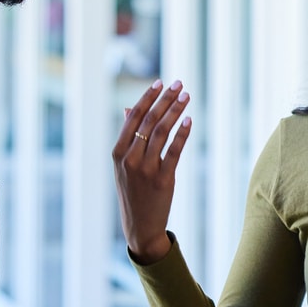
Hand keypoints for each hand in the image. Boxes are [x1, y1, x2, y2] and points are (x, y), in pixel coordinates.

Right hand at [112, 79, 192, 264]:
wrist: (139, 225)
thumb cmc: (132, 191)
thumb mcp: (123, 164)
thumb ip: (127, 137)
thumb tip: (127, 108)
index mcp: (118, 152)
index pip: (133, 117)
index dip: (148, 97)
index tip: (160, 82)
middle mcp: (129, 158)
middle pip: (149, 121)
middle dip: (165, 99)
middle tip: (179, 84)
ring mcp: (146, 169)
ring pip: (162, 132)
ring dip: (175, 111)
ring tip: (186, 97)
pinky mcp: (163, 179)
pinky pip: (174, 151)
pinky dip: (182, 133)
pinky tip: (189, 120)